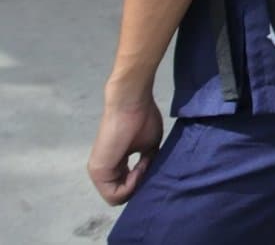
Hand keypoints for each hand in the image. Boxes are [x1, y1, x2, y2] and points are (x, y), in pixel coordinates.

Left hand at [87, 90, 163, 205]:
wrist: (131, 103)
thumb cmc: (141, 119)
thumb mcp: (149, 146)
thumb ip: (146, 164)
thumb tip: (148, 176)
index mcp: (114, 164)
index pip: (125, 187)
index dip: (142, 181)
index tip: (150, 165)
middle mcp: (103, 171)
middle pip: (121, 194)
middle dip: (139, 185)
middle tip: (148, 167)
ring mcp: (98, 172)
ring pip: (117, 197)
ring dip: (135, 185)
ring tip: (144, 165)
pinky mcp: (98, 172)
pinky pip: (114, 194)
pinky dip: (131, 186)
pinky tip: (138, 169)